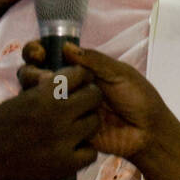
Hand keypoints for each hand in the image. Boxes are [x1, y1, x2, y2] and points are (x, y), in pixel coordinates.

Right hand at [0, 63, 100, 179]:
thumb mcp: (17, 100)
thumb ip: (42, 93)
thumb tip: (62, 85)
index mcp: (42, 94)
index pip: (79, 74)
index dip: (81, 78)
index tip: (78, 84)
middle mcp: (57, 114)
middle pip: (94, 96)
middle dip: (89, 98)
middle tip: (81, 106)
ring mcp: (63, 140)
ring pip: (94, 123)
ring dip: (87, 124)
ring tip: (75, 130)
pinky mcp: (65, 165)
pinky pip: (90, 153)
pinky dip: (83, 151)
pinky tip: (71, 151)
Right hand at [20, 41, 179, 179]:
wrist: (148, 133)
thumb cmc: (139, 98)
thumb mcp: (119, 74)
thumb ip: (94, 61)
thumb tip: (65, 46)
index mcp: (80, 70)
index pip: (52, 55)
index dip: (39, 51)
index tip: (38, 52)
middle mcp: (68, 88)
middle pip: (37, 76)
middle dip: (31, 72)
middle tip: (40, 76)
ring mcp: (65, 109)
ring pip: (38, 98)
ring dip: (34, 92)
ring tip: (46, 93)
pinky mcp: (65, 131)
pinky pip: (47, 122)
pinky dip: (41, 117)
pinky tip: (45, 116)